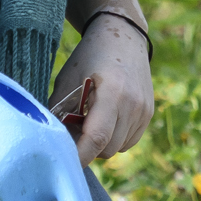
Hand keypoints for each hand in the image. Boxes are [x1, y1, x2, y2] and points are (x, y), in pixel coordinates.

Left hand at [55, 13, 152, 163]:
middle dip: (87, 147)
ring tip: (90, 121)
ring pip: (117, 148)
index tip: (63, 163)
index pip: (97, 138)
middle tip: (73, 130)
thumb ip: (58, 113)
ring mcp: (144, 110)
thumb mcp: (67, 81)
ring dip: (101, 144)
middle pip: (106, 149)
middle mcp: (133, 104)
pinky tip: (105, 119)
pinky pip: (128, 141)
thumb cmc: (89, 57)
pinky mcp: (148, 114)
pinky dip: (114, 138)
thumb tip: (52, 143)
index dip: (80, 156)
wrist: (123, 37)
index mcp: (112, 93)